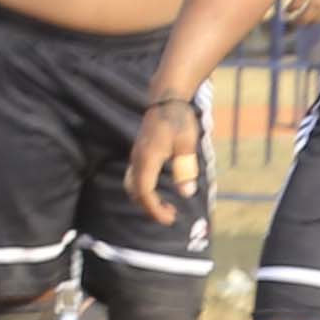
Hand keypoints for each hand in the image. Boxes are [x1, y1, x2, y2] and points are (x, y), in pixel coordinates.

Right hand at [125, 94, 205, 218]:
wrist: (167, 101)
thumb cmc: (179, 121)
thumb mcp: (187, 144)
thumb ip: (186, 168)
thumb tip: (186, 193)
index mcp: (148, 158)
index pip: (144, 190)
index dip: (154, 208)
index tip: (169, 219)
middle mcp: (137, 159)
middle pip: (135, 191)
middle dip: (150, 208)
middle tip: (171, 217)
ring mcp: (136, 156)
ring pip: (132, 185)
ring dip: (146, 200)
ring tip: (166, 209)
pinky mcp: (139, 155)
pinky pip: (135, 178)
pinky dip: (144, 191)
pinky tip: (159, 194)